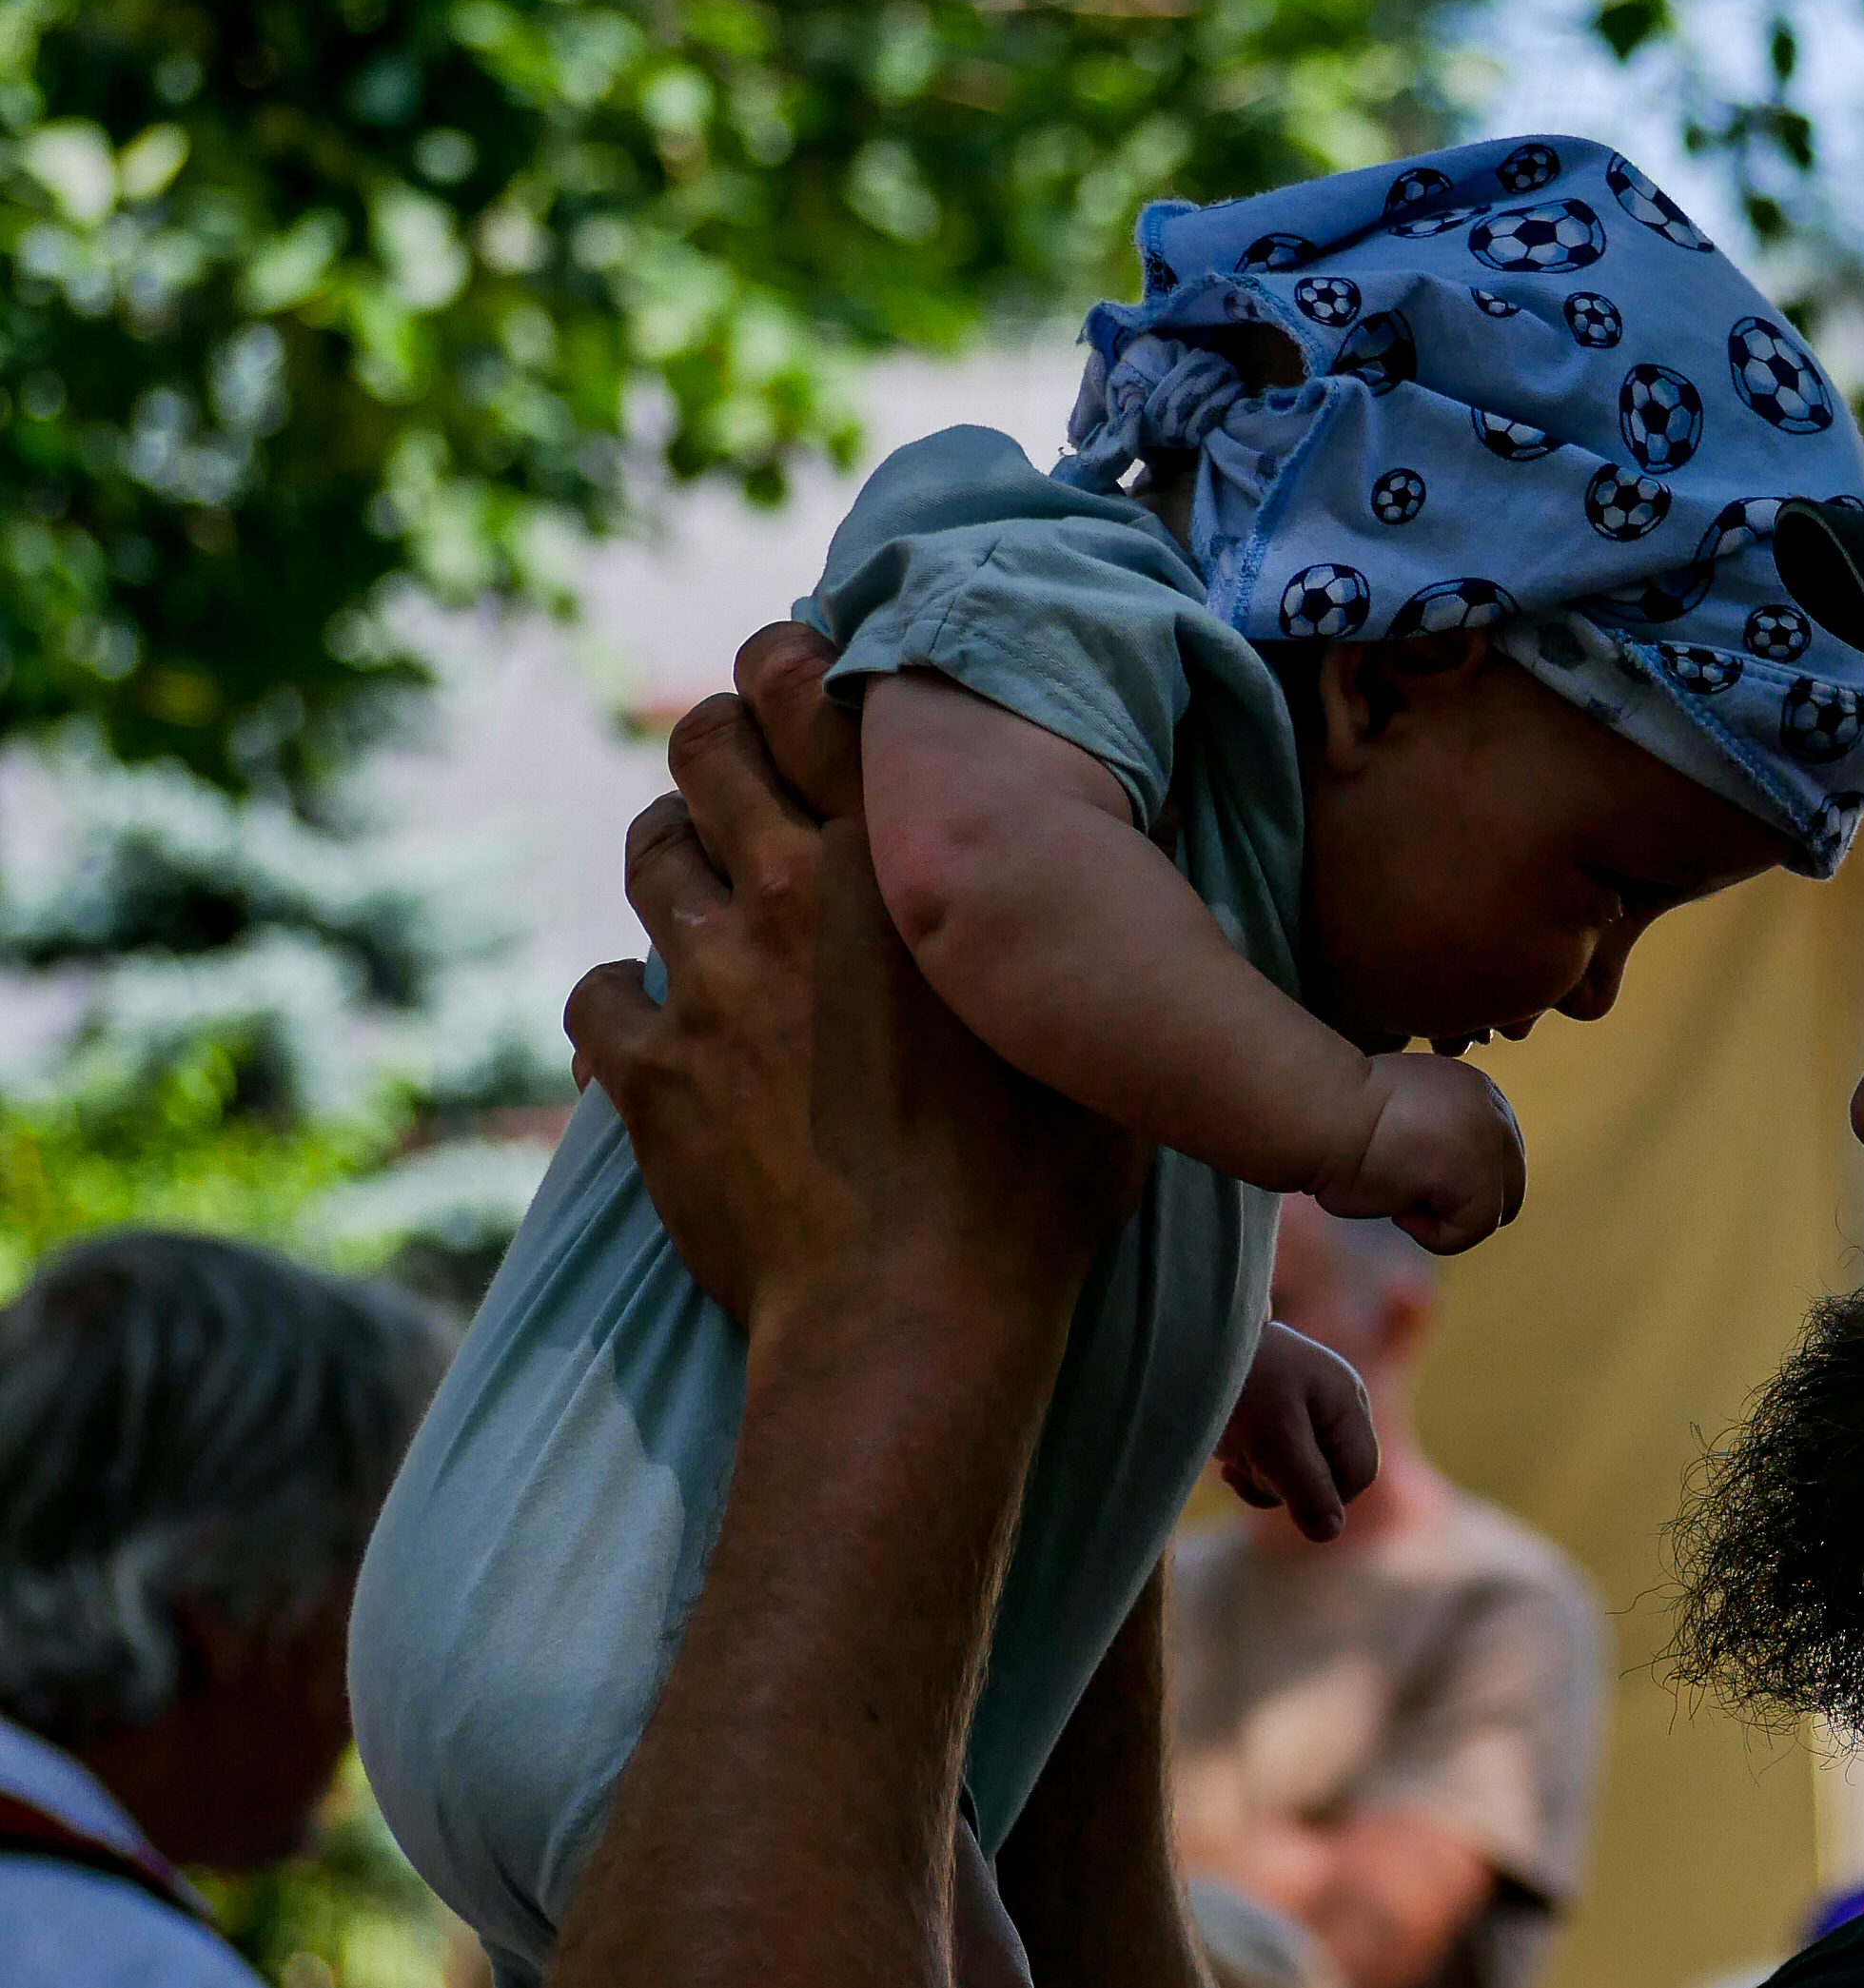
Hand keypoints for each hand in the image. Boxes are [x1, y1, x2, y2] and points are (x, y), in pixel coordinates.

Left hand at [566, 629, 1146, 1334]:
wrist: (914, 1321)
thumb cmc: (1035, 1192)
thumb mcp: (1090, 1037)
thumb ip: (1092, 931)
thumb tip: (1140, 857)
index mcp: (897, 863)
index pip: (813, 691)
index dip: (792, 665)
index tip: (800, 677)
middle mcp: (789, 897)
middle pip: (704, 748)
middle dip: (715, 743)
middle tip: (738, 769)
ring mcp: (708, 983)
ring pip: (648, 856)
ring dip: (672, 855)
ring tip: (701, 883)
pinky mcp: (649, 1075)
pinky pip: (598, 996)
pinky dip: (621, 1005)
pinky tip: (651, 1028)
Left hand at [1213, 1321, 1379, 1538]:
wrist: (1184, 1342)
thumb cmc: (1236, 1386)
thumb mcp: (1273, 1442)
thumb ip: (1307, 1487)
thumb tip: (1331, 1533)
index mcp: (1346, 1402)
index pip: (1358, 1473)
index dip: (1322, 1493)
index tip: (1275, 1482)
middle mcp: (1335, 1403)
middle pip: (1331, 1475)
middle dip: (1288, 1483)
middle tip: (1249, 1463)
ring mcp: (1308, 1406)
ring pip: (1301, 1474)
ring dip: (1265, 1476)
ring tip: (1236, 1453)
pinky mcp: (1278, 1414)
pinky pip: (1280, 1461)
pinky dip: (1254, 1467)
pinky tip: (1231, 1458)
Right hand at [1313, 1050, 1524, 1252]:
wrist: (1314, 1111)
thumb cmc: (1335, 1121)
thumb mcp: (1403, 1121)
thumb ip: (1438, 1141)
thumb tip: (1449, 1186)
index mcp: (1475, 1091)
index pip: (1495, 1161)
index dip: (1450, 1186)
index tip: (1399, 1169)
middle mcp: (1492, 1107)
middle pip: (1507, 1191)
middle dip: (1457, 1206)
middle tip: (1399, 1185)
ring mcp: (1490, 1137)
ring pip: (1490, 1214)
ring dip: (1438, 1216)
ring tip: (1395, 1184)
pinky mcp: (1479, 1172)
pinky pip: (1470, 1231)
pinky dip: (1429, 1232)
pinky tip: (1396, 1198)